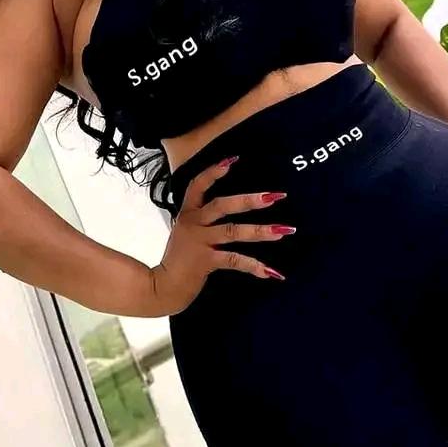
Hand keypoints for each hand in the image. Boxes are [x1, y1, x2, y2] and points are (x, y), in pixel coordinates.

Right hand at [149, 156, 293, 315]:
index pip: (197, 185)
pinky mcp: (206, 262)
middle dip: (250, 200)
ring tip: (284, 230)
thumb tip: (228, 208)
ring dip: (261, 231)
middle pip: (222, 205)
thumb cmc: (179, 258)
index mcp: (188, 213)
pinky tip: (272, 272)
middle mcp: (193, 223)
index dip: (214, 172)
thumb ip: (202, 219)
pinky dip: (254, 266)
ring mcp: (200, 242)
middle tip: (275, 196)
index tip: (233, 159)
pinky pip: (234, 260)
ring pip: (233, 232)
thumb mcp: (186, 231)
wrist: (163, 286)